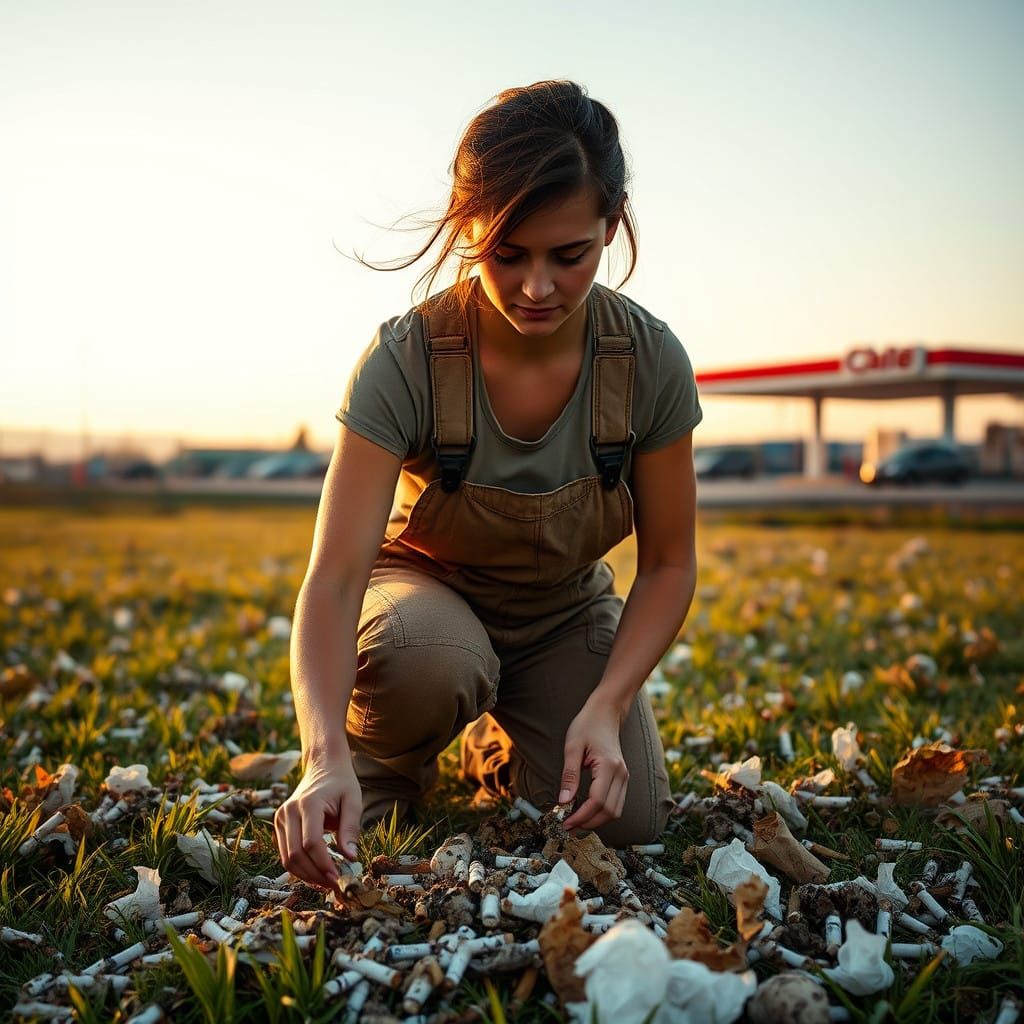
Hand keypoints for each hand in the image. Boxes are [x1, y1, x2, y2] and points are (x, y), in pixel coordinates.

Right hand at [273, 754, 361, 889]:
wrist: (323, 767)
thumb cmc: (341, 784)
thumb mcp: (354, 801)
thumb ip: (351, 829)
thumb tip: (351, 858)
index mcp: (308, 803)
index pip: (311, 842)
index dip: (323, 864)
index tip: (339, 877)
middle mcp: (289, 811)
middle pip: (295, 854)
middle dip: (315, 874)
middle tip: (335, 884)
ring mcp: (280, 818)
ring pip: (287, 858)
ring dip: (306, 875)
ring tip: (327, 881)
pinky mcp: (279, 824)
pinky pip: (285, 853)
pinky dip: (300, 867)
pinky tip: (317, 872)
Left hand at [558, 700, 628, 831]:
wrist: (606, 712)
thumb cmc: (588, 725)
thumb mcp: (572, 747)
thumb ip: (569, 776)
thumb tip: (564, 802)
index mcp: (609, 766)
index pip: (597, 801)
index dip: (581, 816)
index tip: (565, 822)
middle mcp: (621, 774)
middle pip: (610, 811)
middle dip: (589, 823)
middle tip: (569, 827)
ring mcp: (625, 776)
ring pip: (616, 810)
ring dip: (597, 821)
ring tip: (577, 823)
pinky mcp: (623, 777)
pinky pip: (617, 803)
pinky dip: (603, 813)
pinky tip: (587, 812)